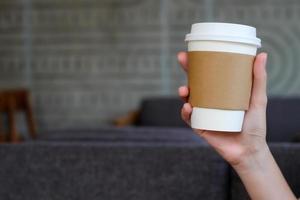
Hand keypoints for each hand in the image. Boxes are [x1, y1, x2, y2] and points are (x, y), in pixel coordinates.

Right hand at [177, 51, 267, 166]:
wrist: (249, 150)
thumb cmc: (254, 125)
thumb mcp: (258, 100)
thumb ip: (259, 79)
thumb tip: (262, 55)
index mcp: (221, 93)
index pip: (208, 75)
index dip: (198, 63)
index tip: (191, 52)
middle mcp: (210, 101)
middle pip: (195, 83)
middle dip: (186, 71)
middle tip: (182, 60)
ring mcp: (204, 113)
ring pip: (188, 99)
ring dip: (183, 92)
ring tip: (184, 90)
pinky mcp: (200, 126)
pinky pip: (189, 118)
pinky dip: (186, 112)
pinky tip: (188, 107)